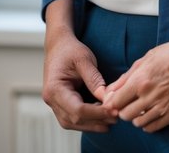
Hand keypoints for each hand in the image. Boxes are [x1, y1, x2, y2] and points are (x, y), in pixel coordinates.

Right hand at [41, 3, 116, 133]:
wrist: (58, 46)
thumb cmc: (70, 50)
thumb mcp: (84, 60)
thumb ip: (95, 80)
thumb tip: (108, 100)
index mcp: (54, 88)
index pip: (77, 109)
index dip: (98, 113)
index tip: (115, 110)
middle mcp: (51, 99)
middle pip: (75, 119)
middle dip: (97, 121)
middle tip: (117, 116)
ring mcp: (54, 104)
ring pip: (73, 123)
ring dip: (93, 124)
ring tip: (111, 118)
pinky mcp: (60, 105)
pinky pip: (73, 119)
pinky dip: (88, 120)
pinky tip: (102, 115)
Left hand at [102, 35, 168, 132]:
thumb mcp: (146, 58)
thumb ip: (126, 76)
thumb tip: (111, 90)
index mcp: (141, 80)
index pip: (115, 101)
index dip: (111, 101)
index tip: (114, 98)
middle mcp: (150, 96)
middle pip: (124, 115)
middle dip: (122, 109)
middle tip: (126, 103)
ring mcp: (164, 106)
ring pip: (138, 123)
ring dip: (135, 117)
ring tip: (139, 107)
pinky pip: (154, 128)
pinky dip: (148, 123)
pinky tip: (150, 113)